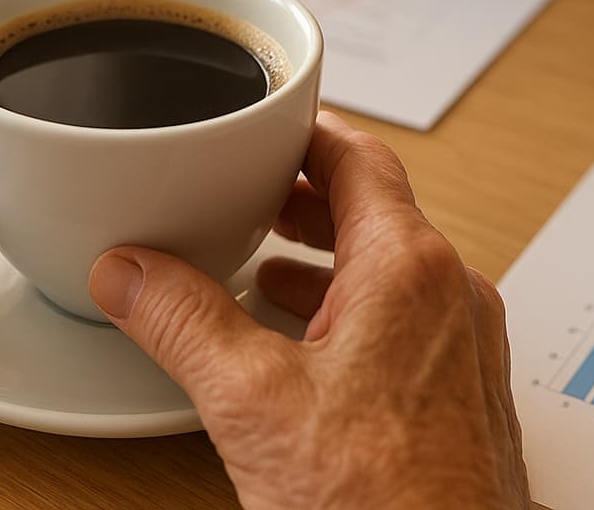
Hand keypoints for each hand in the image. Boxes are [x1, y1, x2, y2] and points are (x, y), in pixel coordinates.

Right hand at [88, 113, 527, 509]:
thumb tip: (128, 272)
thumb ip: (182, 322)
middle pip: (376, 209)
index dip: (303, 132)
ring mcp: (465, 350)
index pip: (359, 157)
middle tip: (248, 191)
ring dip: (325, 257)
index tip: (263, 122)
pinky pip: (406, 322)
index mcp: (410, 270)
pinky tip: (304, 347)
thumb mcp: (252, 403)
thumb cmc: (381, 504)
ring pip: (391, 269)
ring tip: (262, 266)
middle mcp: (453, 297)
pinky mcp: (461, 399)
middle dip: (304, 197)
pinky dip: (350, 311)